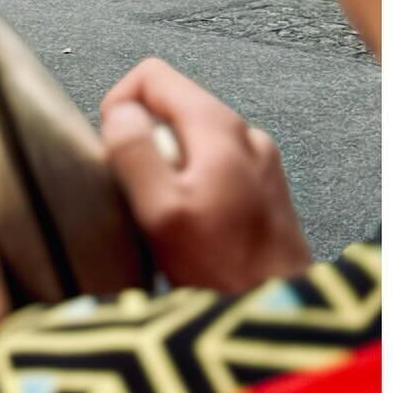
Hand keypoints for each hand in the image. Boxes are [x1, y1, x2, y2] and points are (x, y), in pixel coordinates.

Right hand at [100, 59, 311, 293]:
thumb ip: (134, 152)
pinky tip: (193, 230)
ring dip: (168, 170)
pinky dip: (192, 187)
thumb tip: (119, 113)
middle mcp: (245, 135)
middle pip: (170, 107)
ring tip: (170, 219)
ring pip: (190, 139)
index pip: (152, 75)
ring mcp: (258, 162)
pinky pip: (211, 166)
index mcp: (219, 128)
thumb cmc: (226, 274)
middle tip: (144, 196)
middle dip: (145, 143)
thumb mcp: (161, 213)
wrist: (278, 317)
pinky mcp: (262, 189)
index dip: (119, 106)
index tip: (114, 149)